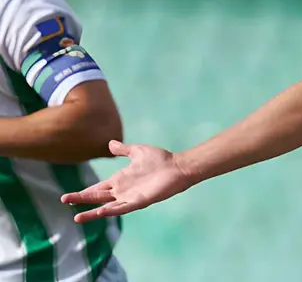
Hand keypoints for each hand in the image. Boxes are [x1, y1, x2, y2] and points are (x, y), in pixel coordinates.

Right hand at [60, 140, 192, 222]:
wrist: (177, 166)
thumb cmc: (160, 159)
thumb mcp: (138, 151)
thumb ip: (123, 150)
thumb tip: (110, 144)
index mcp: (120, 179)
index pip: (97, 188)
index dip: (83, 192)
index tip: (67, 196)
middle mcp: (122, 190)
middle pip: (97, 197)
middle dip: (81, 199)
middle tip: (64, 200)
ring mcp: (130, 197)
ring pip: (107, 207)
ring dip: (93, 213)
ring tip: (77, 218)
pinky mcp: (140, 201)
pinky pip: (124, 208)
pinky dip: (112, 211)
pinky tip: (101, 212)